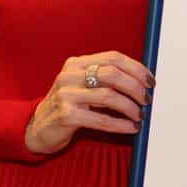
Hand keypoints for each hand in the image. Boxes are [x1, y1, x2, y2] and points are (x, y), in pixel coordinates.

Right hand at [24, 51, 153, 154]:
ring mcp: (66, 95)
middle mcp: (69, 75)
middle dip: (136, 87)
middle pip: (113, 74)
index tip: (150, 81)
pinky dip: (120, 124)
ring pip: (109, 96)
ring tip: (140, 115)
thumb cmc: (67, 106)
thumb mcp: (82, 86)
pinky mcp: (66, 115)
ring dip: (130, 107)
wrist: (37, 128)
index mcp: (76, 64)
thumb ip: (105, 79)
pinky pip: (101, 119)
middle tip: (147, 99)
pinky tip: (131, 127)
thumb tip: (142, 83)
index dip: (136, 68)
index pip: (113, 57)